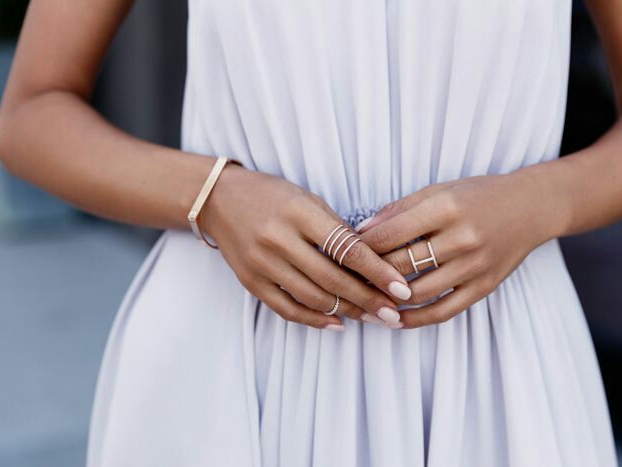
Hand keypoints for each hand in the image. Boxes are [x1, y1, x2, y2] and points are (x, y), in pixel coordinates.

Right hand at [201, 165, 410, 329]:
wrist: (218, 200)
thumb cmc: (271, 196)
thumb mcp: (308, 200)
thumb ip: (337, 230)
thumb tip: (372, 264)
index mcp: (299, 213)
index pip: (348, 249)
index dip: (378, 273)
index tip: (402, 289)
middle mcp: (278, 239)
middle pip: (333, 279)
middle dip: (369, 300)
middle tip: (393, 314)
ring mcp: (261, 263)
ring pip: (313, 298)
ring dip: (347, 312)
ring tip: (372, 317)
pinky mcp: (250, 282)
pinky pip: (287, 309)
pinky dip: (315, 319)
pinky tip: (338, 322)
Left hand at [359, 172, 553, 328]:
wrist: (532, 208)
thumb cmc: (480, 195)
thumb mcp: (440, 190)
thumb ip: (400, 209)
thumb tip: (362, 231)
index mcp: (446, 208)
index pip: (390, 234)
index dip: (361, 247)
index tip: (342, 253)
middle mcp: (462, 238)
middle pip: (400, 264)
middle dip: (368, 275)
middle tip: (345, 280)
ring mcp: (475, 266)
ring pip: (418, 292)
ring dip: (387, 299)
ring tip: (364, 301)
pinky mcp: (484, 287)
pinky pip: (444, 310)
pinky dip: (416, 319)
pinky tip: (396, 319)